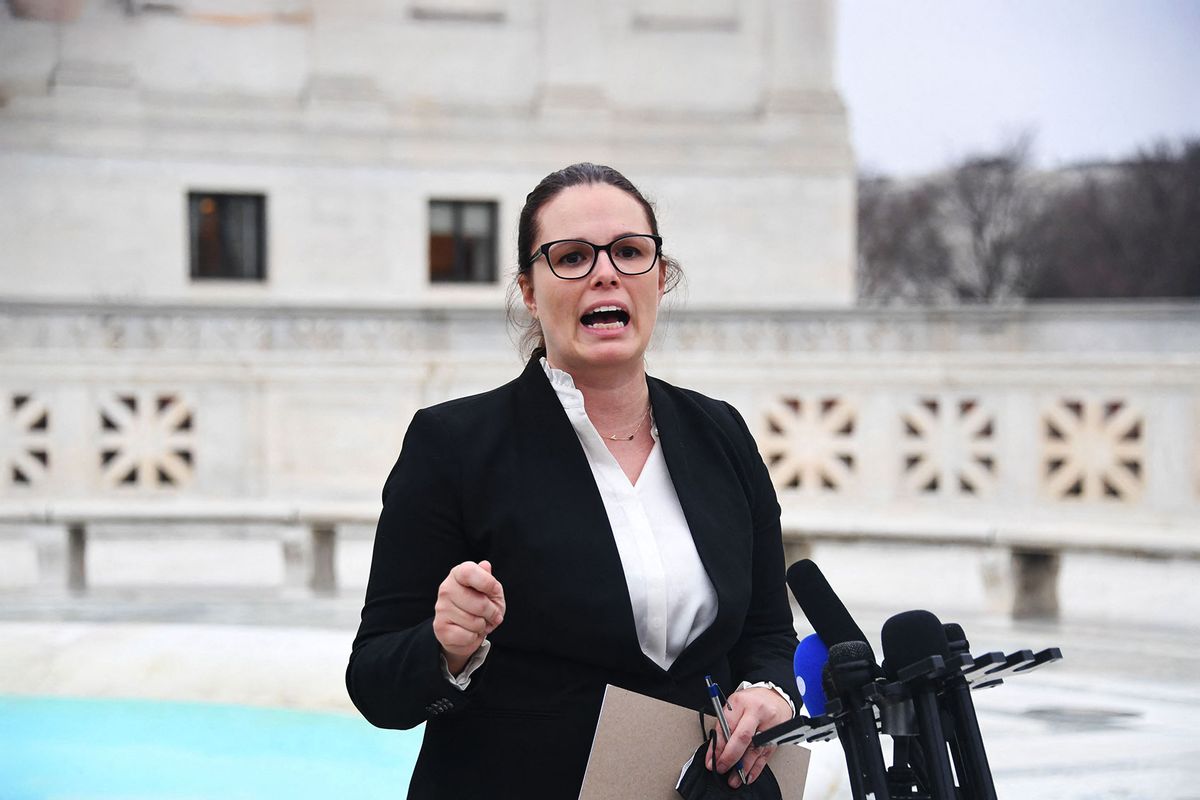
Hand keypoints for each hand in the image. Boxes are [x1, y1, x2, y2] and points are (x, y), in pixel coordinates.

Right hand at [433, 560, 504, 674]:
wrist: (464, 630)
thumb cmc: (480, 605)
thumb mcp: (491, 592)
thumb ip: (489, 580)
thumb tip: (485, 565)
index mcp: (458, 574)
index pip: (469, 572)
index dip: (488, 583)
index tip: (495, 591)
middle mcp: (446, 589)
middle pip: (479, 603)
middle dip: (492, 612)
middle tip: (491, 615)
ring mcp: (441, 608)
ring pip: (475, 622)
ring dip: (483, 626)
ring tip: (478, 623)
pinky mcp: (440, 628)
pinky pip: (467, 636)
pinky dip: (474, 637)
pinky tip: (469, 632)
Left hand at [707, 686, 791, 786]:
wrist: (775, 696)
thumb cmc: (751, 701)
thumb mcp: (734, 706)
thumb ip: (724, 725)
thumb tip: (715, 751)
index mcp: (741, 703)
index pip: (726, 726)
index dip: (717, 746)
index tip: (711, 760)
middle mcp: (756, 713)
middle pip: (743, 737)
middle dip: (730, 757)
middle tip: (721, 768)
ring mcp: (769, 725)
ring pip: (755, 750)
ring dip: (743, 768)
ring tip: (733, 779)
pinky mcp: (777, 737)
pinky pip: (765, 756)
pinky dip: (756, 768)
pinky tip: (748, 776)